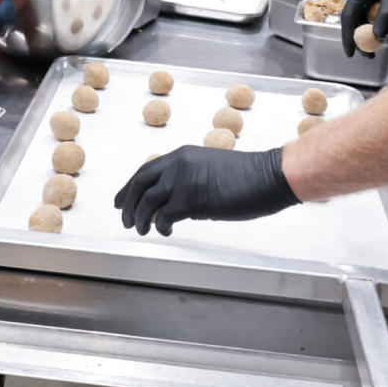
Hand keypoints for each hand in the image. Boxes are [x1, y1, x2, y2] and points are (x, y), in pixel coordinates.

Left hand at [115, 145, 298, 235]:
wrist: (266, 175)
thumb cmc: (244, 175)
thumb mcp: (207, 170)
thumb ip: (185, 181)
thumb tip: (166, 204)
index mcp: (180, 155)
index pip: (145, 171)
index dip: (129, 188)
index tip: (121, 201)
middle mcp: (177, 164)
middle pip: (139, 185)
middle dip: (128, 204)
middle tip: (125, 220)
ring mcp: (183, 181)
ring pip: (147, 202)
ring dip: (140, 219)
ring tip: (142, 230)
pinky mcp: (192, 199)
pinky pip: (165, 216)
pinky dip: (161, 226)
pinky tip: (166, 231)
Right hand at [340, 0, 387, 54]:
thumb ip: (384, 18)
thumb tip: (376, 37)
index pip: (347, 18)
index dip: (347, 37)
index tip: (350, 54)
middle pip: (356, 21)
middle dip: (363, 38)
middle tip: (371, 54)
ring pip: (368, 19)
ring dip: (378, 29)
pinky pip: (377, 14)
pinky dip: (385, 22)